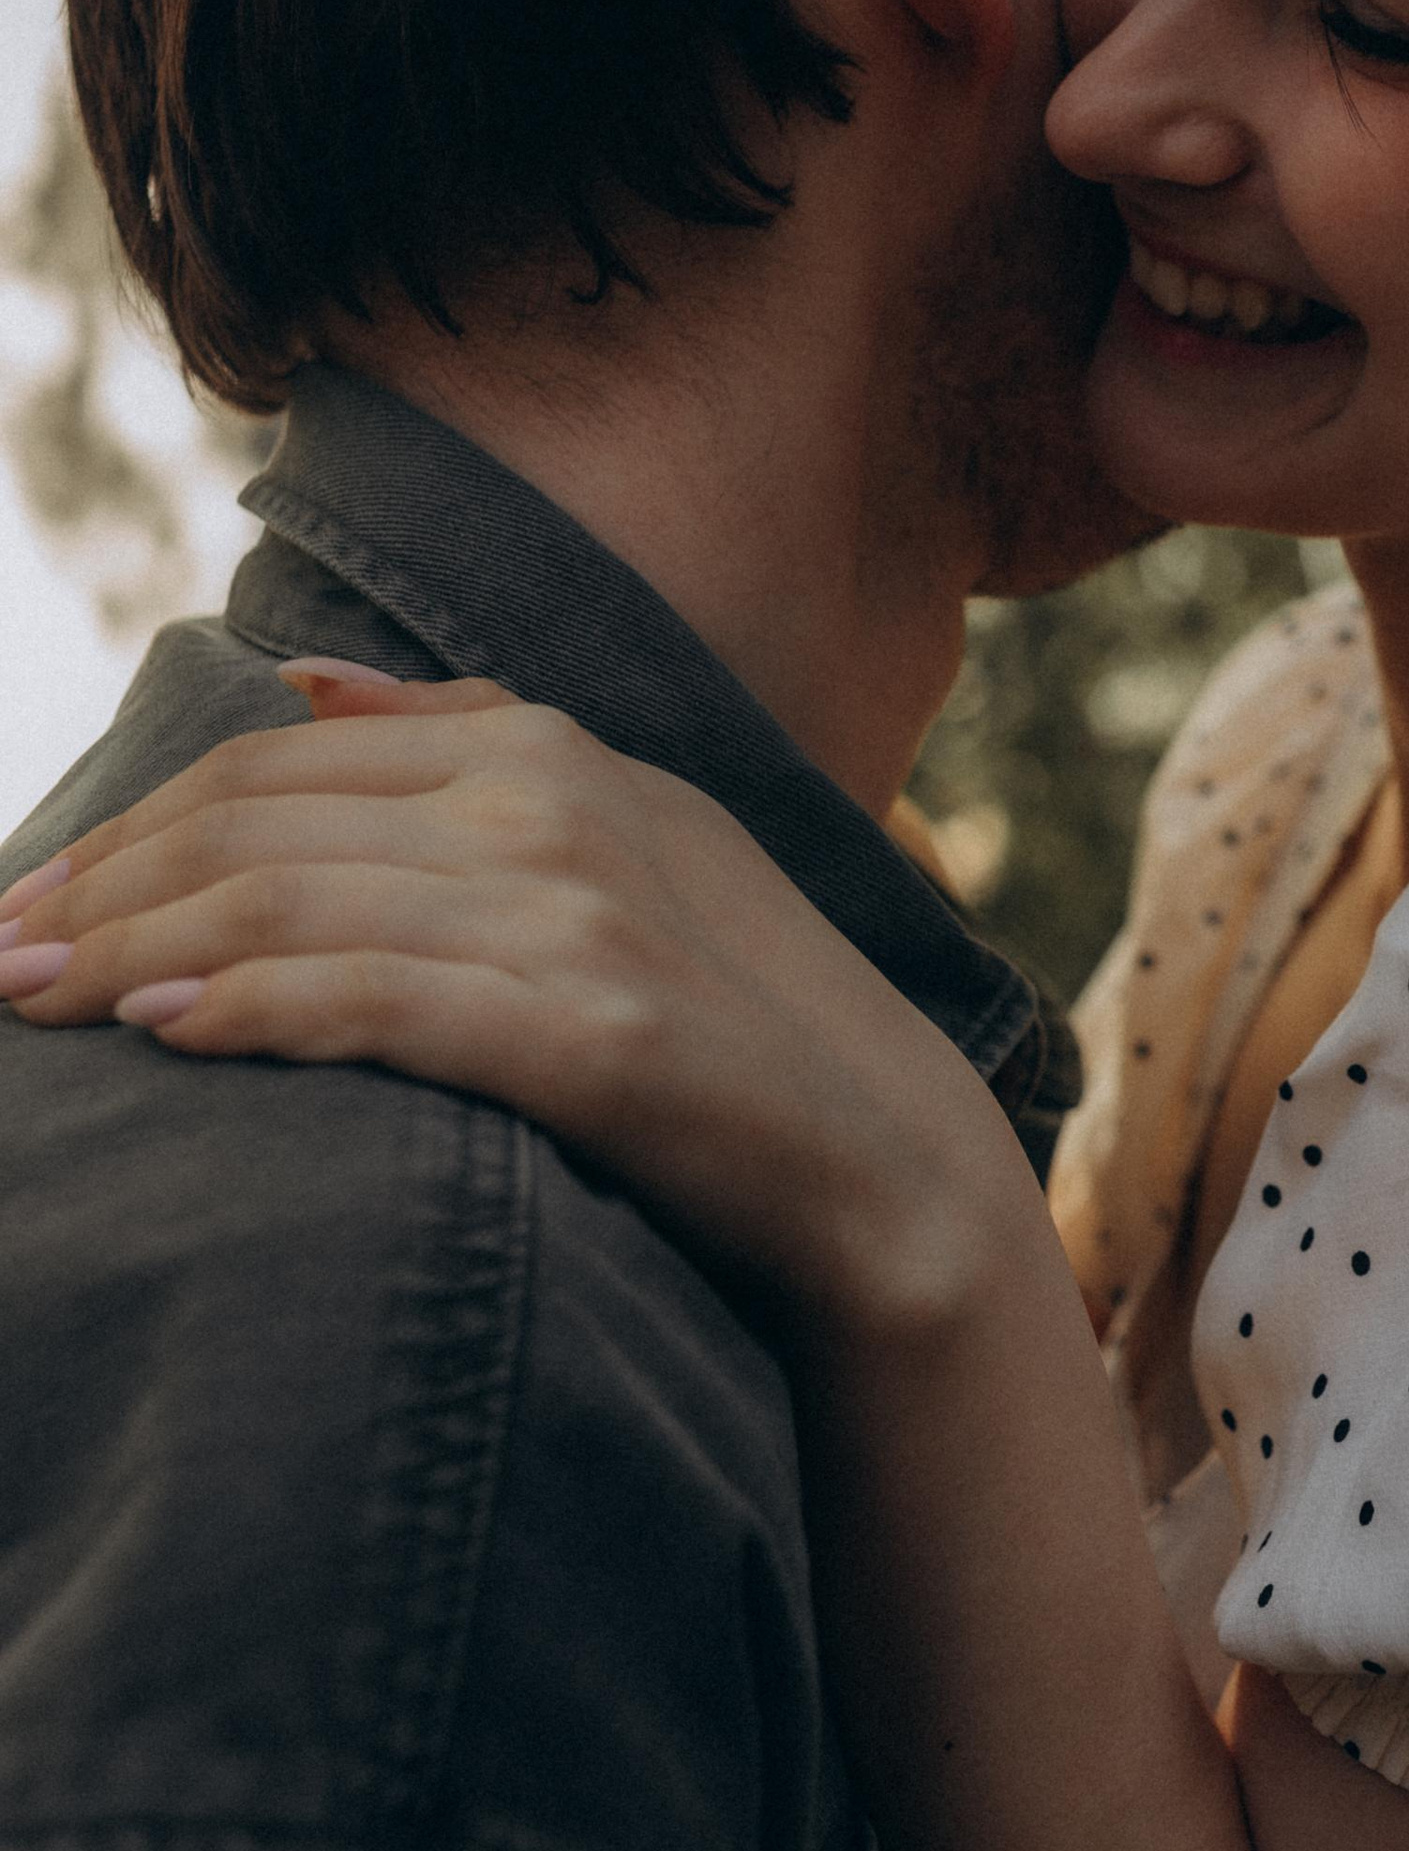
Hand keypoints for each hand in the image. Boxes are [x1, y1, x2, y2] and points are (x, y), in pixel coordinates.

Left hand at [0, 666, 1035, 1325]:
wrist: (882, 1163)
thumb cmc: (733, 1014)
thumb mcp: (621, 833)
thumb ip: (463, 746)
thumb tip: (301, 686)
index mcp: (546, 751)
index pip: (275, 766)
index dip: (132, 824)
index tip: (29, 890)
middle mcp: (554, 809)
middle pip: (258, 826)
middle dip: (99, 885)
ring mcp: (576, 918)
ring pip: (290, 904)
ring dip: (132, 950)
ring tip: (29, 1001)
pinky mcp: (590, 1035)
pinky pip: (373, 1002)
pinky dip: (247, 1008)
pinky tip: (161, 1028)